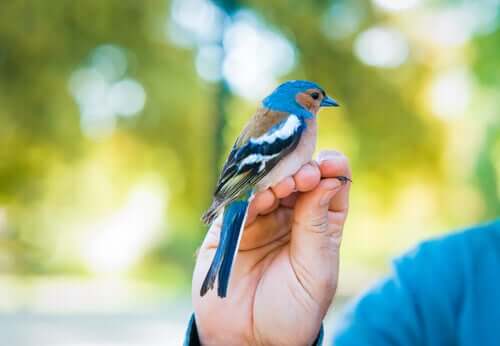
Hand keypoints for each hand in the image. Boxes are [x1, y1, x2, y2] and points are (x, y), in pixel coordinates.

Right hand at [192, 151, 350, 344]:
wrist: (249, 340)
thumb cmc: (292, 310)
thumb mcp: (316, 270)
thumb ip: (317, 225)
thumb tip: (329, 179)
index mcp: (318, 226)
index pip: (329, 187)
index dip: (331, 170)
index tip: (331, 163)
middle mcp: (290, 218)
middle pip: (298, 180)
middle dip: (302, 171)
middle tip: (304, 174)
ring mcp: (259, 220)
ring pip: (269, 186)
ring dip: (277, 180)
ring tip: (284, 184)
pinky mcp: (230, 227)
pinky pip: (239, 204)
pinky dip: (250, 195)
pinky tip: (260, 195)